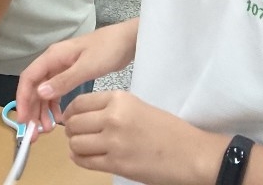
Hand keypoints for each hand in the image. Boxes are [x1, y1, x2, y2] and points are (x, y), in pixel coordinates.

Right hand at [14, 21, 136, 133]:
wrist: (128, 40)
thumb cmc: (107, 50)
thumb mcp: (86, 67)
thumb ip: (64, 80)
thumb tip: (40, 93)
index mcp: (53, 56)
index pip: (29, 78)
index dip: (23, 99)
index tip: (23, 120)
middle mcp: (53, 61)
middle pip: (35, 87)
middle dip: (32, 109)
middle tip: (34, 132)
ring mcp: (62, 67)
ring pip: (45, 91)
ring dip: (43, 110)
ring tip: (48, 129)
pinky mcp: (71, 73)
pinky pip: (57, 91)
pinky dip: (55, 105)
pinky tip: (59, 118)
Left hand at [63, 91, 221, 183]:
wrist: (191, 154)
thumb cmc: (168, 130)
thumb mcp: (138, 106)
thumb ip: (110, 108)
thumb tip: (81, 115)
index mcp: (119, 99)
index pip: (79, 102)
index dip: (71, 112)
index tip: (71, 117)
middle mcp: (113, 118)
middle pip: (74, 123)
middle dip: (72, 130)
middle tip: (77, 134)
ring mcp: (113, 142)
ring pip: (76, 143)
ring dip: (76, 146)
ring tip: (85, 146)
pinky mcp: (116, 164)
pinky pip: (84, 161)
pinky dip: (80, 159)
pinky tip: (86, 157)